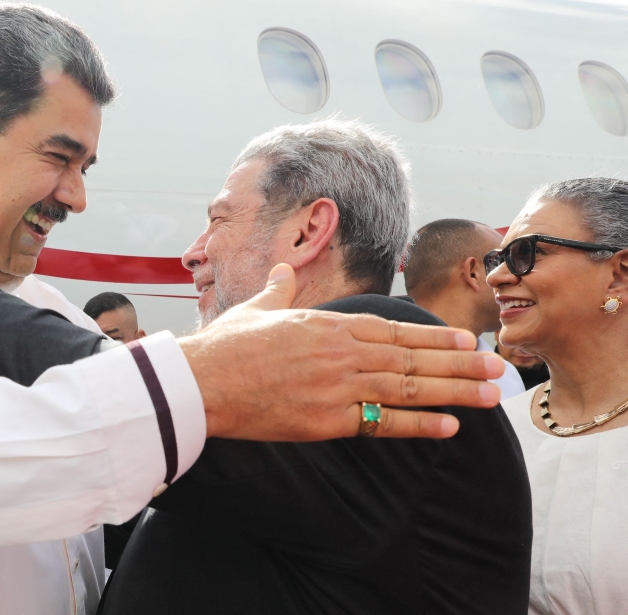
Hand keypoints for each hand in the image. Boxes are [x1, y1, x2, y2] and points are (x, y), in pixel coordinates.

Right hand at [179, 264, 505, 441]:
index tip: (462, 339)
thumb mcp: (256, 310)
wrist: (201, 382)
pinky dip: (418, 425)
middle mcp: (341, 353)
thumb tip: (280, 269)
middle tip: (496, 367)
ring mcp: (338, 386)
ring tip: (488, 394)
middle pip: (411, 358)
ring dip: (453, 391)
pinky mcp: (327, 420)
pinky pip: (382, 423)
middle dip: (458, 363)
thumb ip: (278, 290)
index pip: (392, 330)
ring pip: (407, 387)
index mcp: (327, 324)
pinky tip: (450, 427)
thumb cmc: (224, 346)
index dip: (431, 335)